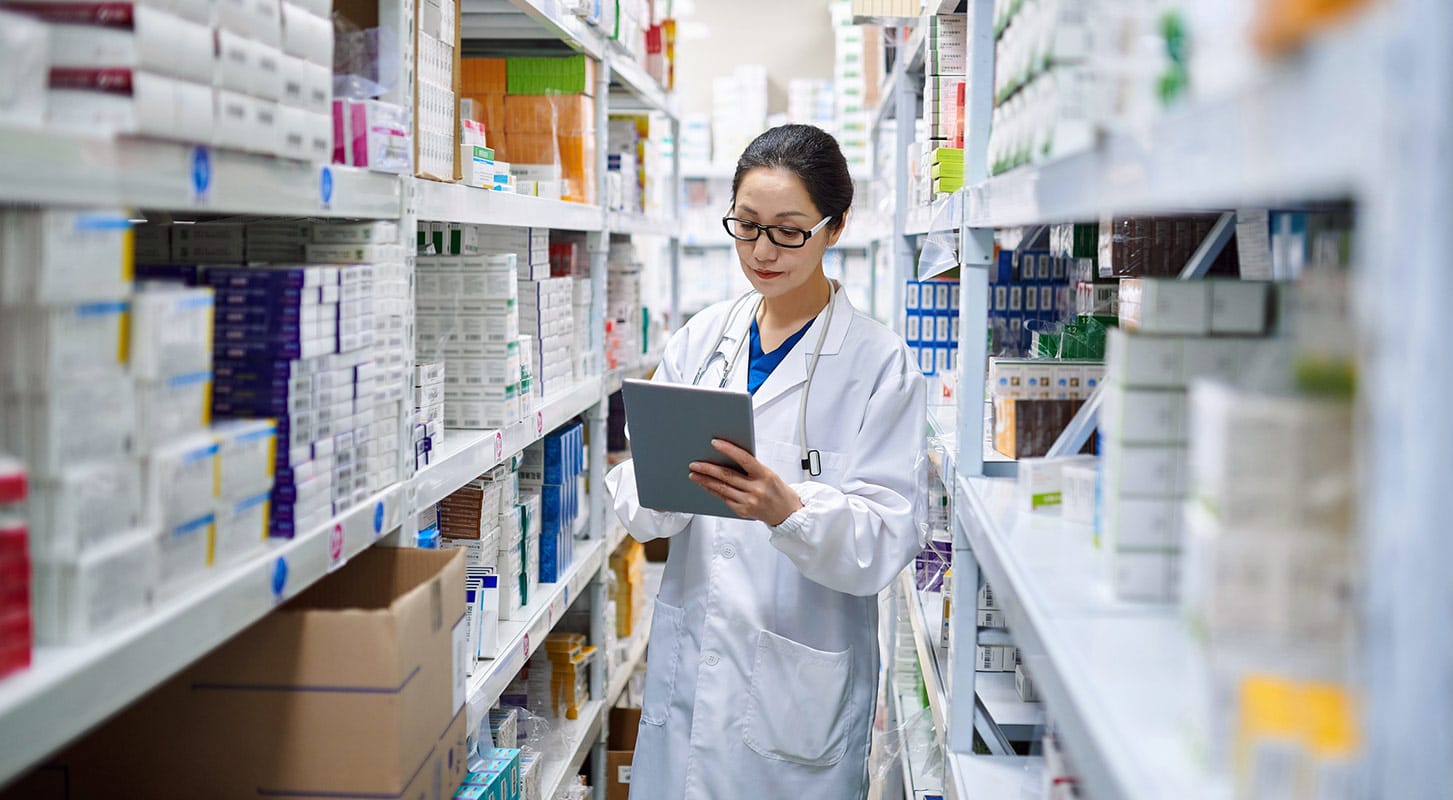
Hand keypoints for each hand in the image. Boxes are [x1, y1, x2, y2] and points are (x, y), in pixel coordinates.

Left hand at [689, 439, 803, 525]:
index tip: (714, 443)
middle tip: (695, 463)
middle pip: (727, 475)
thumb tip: (727, 456)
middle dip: (708, 468)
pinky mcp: (743, 511)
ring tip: (694, 474)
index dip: (728, 450)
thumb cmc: (777, 489)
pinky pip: (724, 498)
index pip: (744, 459)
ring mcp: (749, 501)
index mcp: (765, 475)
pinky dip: (713, 490)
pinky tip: (705, 485)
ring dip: (705, 480)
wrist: (787, 512)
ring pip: (722, 488)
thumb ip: (750, 467)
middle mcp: (757, 489)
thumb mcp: (769, 474)